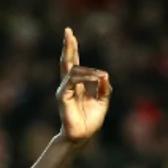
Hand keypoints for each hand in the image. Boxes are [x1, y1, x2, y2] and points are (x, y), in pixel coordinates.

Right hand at [57, 28, 111, 146]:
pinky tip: (95, 78)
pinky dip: (85, 77)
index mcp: (77, 84)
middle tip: (68, 31)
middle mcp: (69, 85)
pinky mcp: (63, 97)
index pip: (74, 63)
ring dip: (88, 70)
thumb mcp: (103, 102)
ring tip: (100, 76)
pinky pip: (72, 81)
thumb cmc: (90, 121)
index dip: (72, 49)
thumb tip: (104, 75)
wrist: (82, 136)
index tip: (70, 34)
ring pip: (72, 70)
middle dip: (68, 46)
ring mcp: (64, 90)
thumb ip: (104, 89)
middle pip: (67, 61)